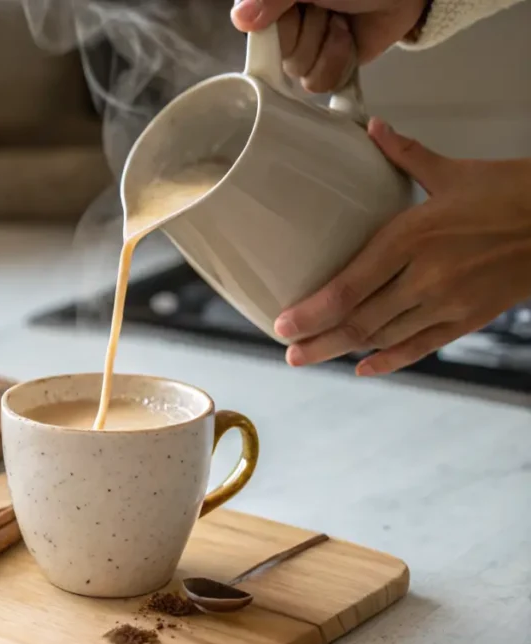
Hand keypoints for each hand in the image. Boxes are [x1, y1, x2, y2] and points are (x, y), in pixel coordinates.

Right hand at [231, 0, 427, 92]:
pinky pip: (320, 84)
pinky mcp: (329, 64)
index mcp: (272, 2)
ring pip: (299, 73)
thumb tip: (240, 18)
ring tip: (343, 22)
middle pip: (279, 56)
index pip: (257, 32)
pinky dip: (339, 63)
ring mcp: (307, 46)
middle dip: (311, 34)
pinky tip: (349, 41)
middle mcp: (285, 24)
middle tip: (329, 10)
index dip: (283, 28)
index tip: (299, 9)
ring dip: (329, 47)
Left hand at [274, 119, 530, 375]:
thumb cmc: (512, 193)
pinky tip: (365, 368)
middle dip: (319, 341)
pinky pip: (420, 348)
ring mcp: (447, 303)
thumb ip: (406, 155)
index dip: (312, 313)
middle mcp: (425, 276)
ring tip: (313, 357)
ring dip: (345, 352)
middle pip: (359, 321)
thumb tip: (373, 128)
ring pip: (384, 338)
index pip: (349, 287)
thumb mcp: (454, 172)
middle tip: (290, 354)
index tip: (283, 325)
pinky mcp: (468, 320)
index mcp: (413, 237)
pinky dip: (390, 361)